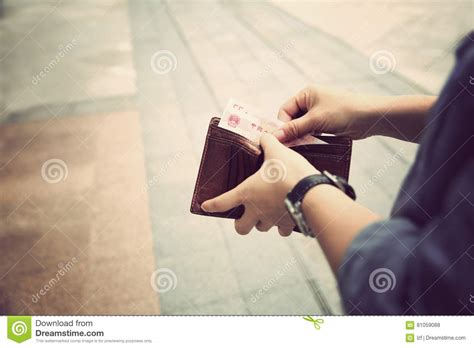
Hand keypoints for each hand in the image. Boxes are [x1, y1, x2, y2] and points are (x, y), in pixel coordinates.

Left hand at [201, 133, 317, 235]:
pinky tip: (285, 218)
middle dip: (241, 223)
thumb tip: (265, 135)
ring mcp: (271, 219)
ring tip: (268, 211)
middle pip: (241, 228)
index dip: (212, 205)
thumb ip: (268, 142)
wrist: (311, 191)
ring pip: (261, 228)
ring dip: (262, 222)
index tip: (205, 206)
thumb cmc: (289, 171)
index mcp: (247, 192)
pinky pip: (281, 231)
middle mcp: (256, 209)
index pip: (222, 202)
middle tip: (246, 214)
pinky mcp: (286, 224)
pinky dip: (281, 226)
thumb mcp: (277, 151)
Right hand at [273, 86, 376, 140]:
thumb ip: (294, 128)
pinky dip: (308, 138)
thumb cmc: (344, 111)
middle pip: (292, 119)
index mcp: (306, 94)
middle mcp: (311, 101)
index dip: (282, 125)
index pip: (285, 110)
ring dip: (300, 136)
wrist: (370, 117)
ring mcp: (318, 112)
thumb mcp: (315, 120)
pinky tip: (309, 145)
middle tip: (290, 145)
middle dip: (291, 132)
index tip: (282, 139)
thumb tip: (276, 136)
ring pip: (301, 127)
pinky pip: (311, 131)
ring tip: (301, 146)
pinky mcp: (325, 122)